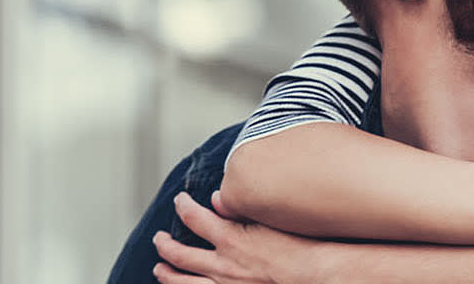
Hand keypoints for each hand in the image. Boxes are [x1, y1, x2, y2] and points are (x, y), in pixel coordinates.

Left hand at [153, 191, 346, 283]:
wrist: (313, 275)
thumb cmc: (299, 247)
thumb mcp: (269, 220)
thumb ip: (240, 208)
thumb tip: (217, 198)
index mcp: (230, 239)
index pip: (194, 218)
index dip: (183, 206)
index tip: (180, 201)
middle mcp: (222, 266)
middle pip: (179, 255)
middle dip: (165, 246)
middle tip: (159, 239)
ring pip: (182, 283)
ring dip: (167, 275)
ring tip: (159, 270)